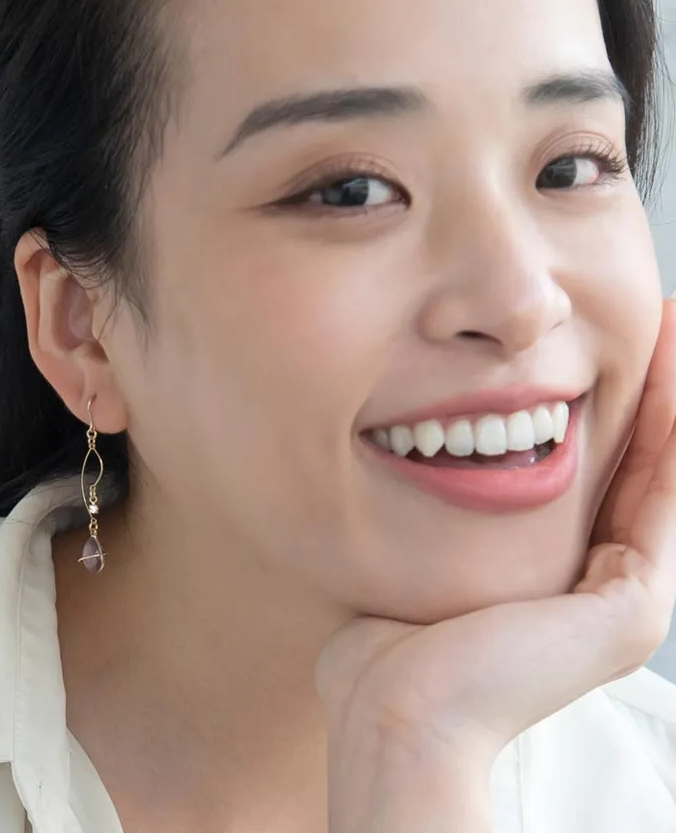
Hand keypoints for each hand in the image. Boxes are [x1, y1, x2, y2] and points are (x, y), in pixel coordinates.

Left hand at [316, 296, 675, 826]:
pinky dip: (667, 434)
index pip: (591, 477)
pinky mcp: (631, 607)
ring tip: (665, 325)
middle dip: (642, 392)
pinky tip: (667, 372)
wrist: (395, 710)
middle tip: (649, 321)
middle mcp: (597, 589)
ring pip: (655, 475)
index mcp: (553, 582)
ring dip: (665, 399)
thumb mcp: (412, 563)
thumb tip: (394, 482)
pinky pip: (658, 499)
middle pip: (631, 469)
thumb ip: (425, 526)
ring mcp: (622, 602)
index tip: (597, 345)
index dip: (601, 409)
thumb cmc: (384, 646)